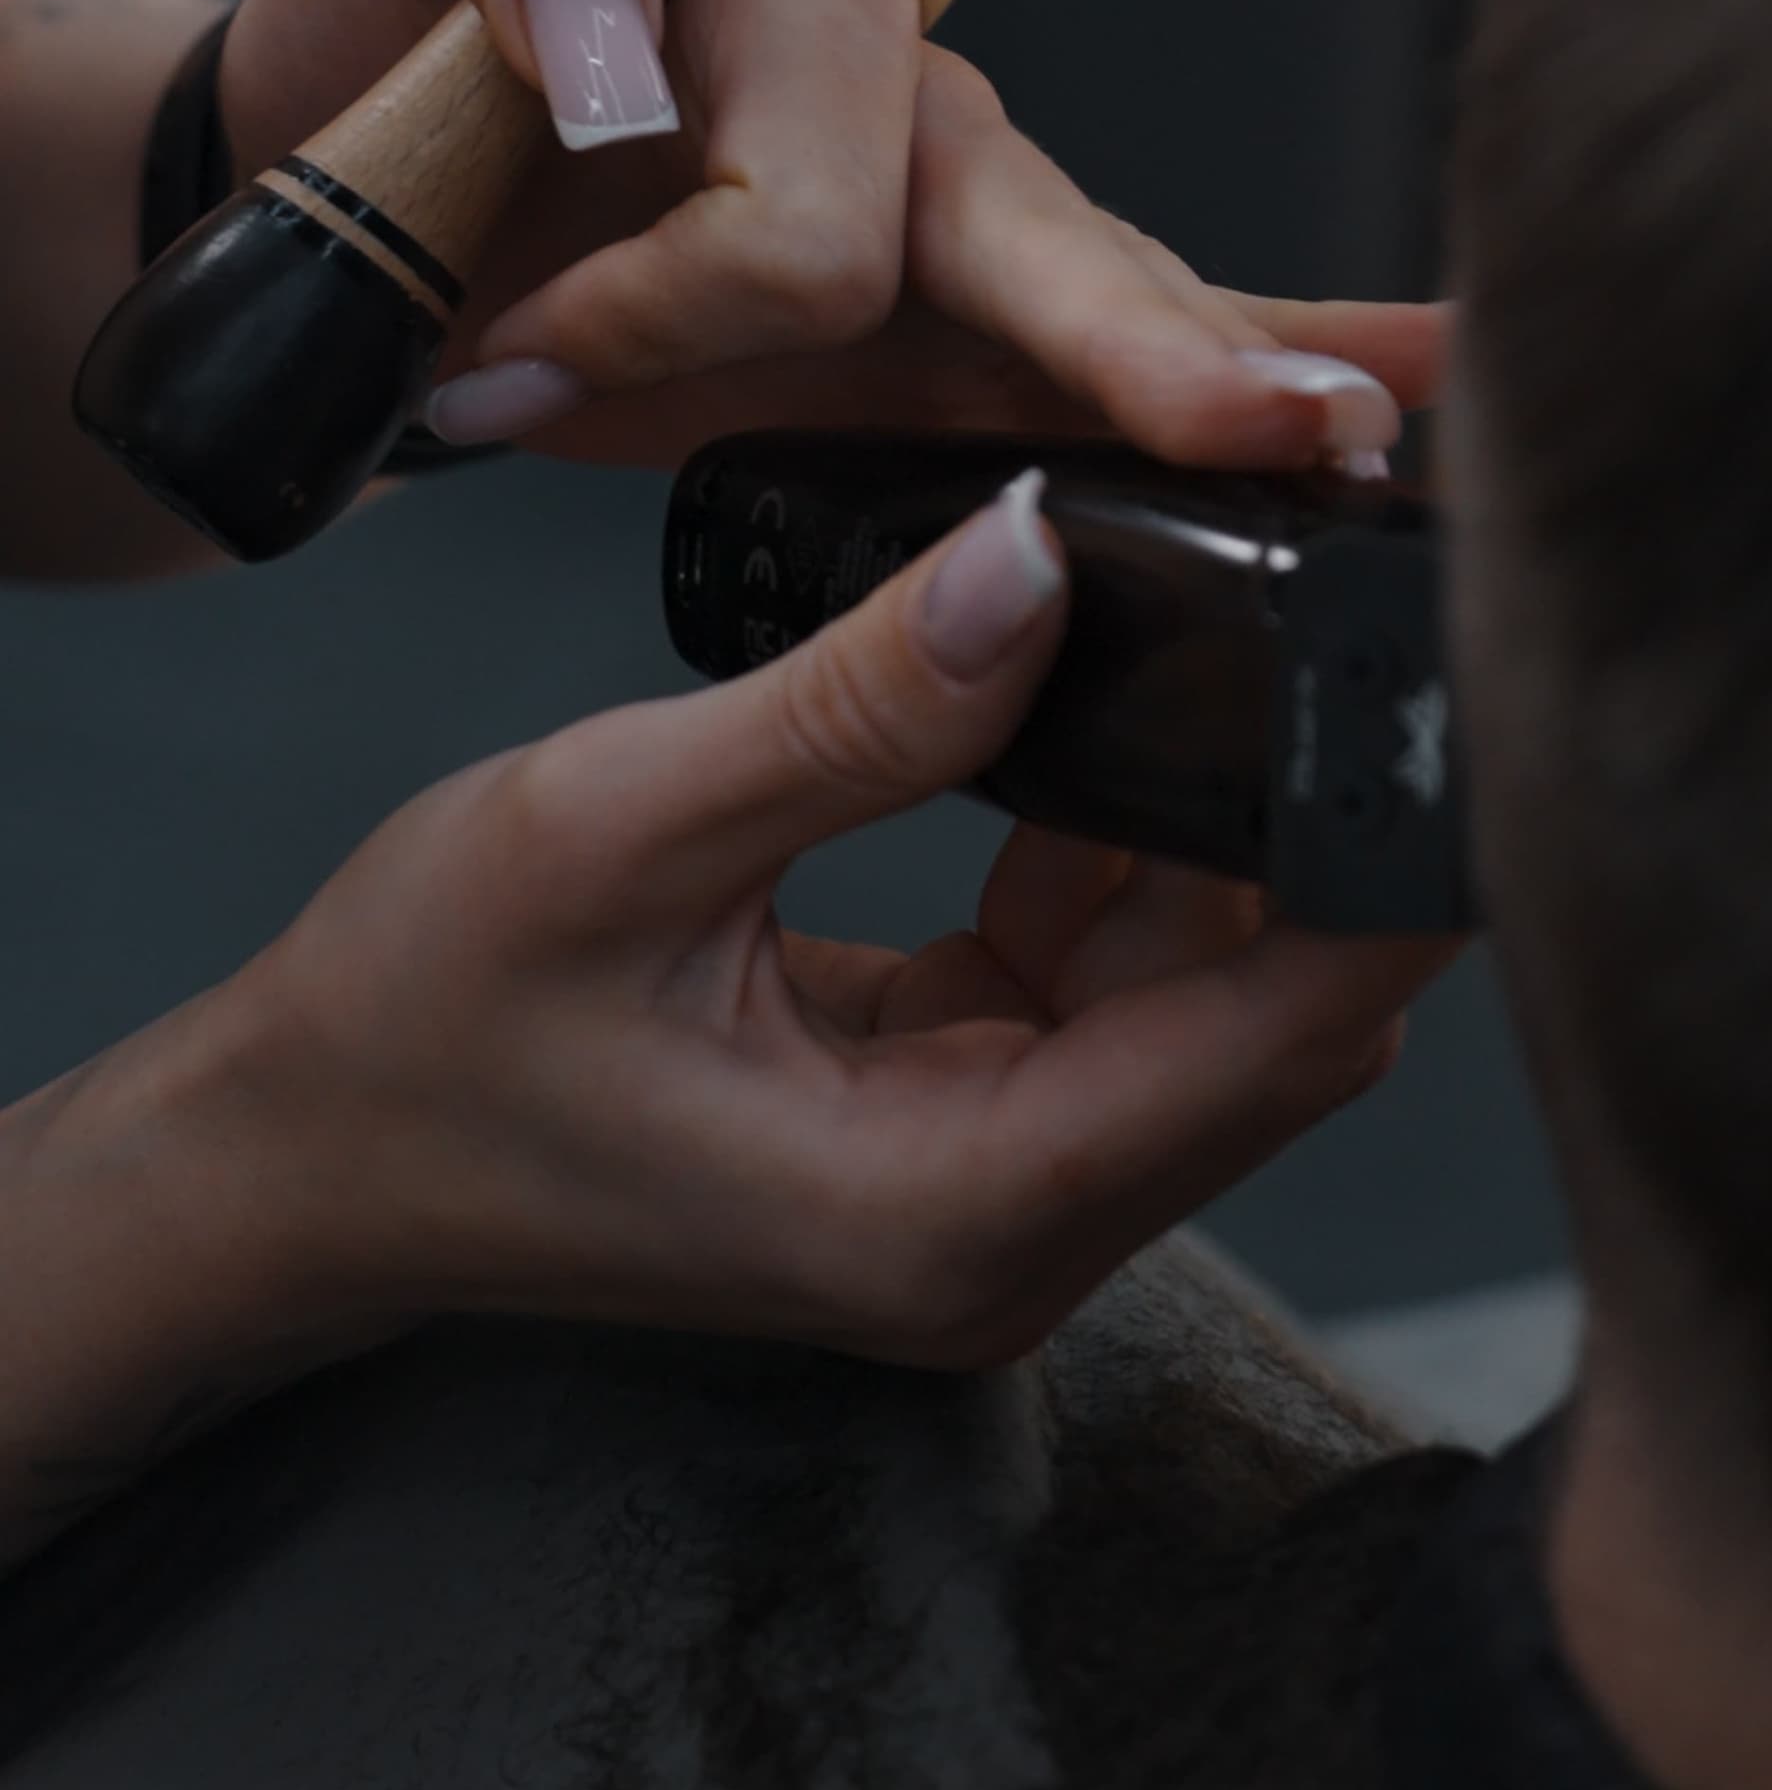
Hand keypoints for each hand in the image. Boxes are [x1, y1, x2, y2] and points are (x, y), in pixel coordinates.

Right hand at [198, 482, 1450, 1369]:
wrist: (306, 1152)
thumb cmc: (418, 1027)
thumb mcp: (616, 831)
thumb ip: (854, 709)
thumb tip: (1042, 555)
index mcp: (942, 1210)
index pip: (1274, 1047)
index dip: (1386, 876)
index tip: (1447, 697)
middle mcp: (1002, 1234)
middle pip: (1278, 1028)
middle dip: (1322, 829)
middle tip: (1338, 612)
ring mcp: (989, 1187)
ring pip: (1210, 994)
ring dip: (1222, 830)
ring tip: (1214, 634)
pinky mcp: (964, 1123)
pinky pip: (1114, 978)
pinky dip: (1126, 853)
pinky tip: (1091, 717)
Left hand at [220, 0, 1446, 473]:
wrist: (343, 159)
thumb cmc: (386, 15)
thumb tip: (630, 30)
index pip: (807, 189)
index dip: (670, 302)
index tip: (499, 380)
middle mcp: (898, 84)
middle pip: (1046, 236)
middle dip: (1143, 350)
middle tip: (1267, 434)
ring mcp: (943, 206)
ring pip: (1118, 299)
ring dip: (1214, 382)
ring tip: (1354, 439)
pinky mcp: (945, 326)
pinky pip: (1130, 330)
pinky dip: (1266, 358)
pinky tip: (1415, 382)